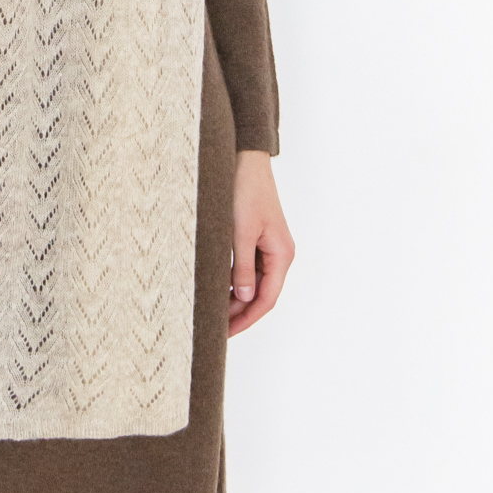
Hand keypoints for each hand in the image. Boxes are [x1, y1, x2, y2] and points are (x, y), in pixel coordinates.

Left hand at [227, 149, 294, 336]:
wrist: (244, 158)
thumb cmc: (244, 191)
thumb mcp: (240, 232)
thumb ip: (241, 267)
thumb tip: (243, 297)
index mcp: (281, 255)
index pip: (266, 299)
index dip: (246, 319)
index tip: (225, 334)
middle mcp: (278, 253)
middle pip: (260, 294)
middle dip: (238, 312)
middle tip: (214, 329)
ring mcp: (268, 246)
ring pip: (251, 282)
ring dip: (234, 297)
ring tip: (211, 312)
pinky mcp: (256, 237)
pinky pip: (246, 267)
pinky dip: (232, 280)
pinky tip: (215, 288)